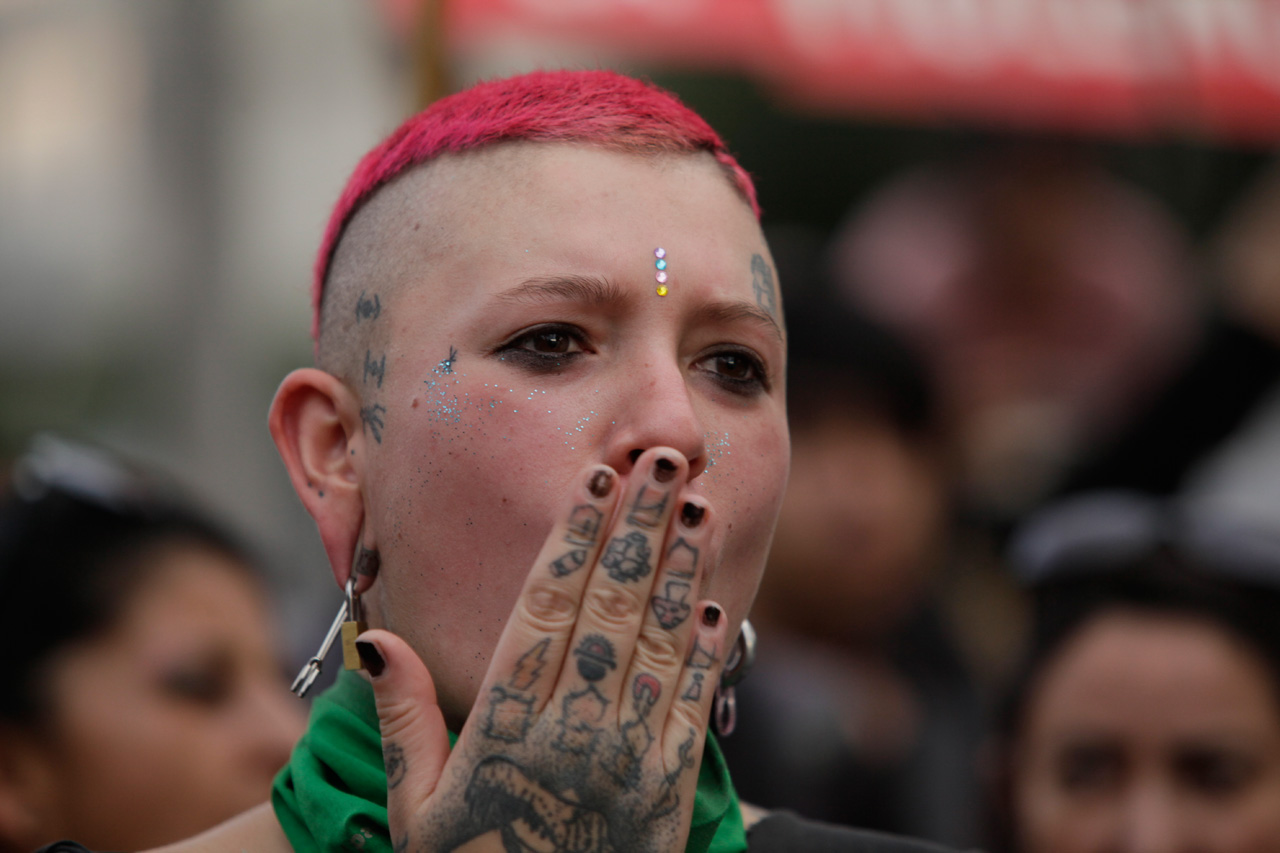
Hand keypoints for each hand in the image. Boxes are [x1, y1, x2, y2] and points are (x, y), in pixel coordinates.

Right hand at [357, 448, 729, 852]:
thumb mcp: (415, 810)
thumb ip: (401, 722)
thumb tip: (379, 643)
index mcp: (504, 728)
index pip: (544, 610)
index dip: (573, 539)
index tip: (594, 482)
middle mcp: (571, 732)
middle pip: (608, 608)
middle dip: (636, 527)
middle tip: (657, 460)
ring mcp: (626, 759)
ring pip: (656, 643)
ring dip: (678, 569)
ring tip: (692, 504)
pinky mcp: (668, 789)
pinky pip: (690, 707)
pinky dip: (705, 653)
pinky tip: (711, 605)